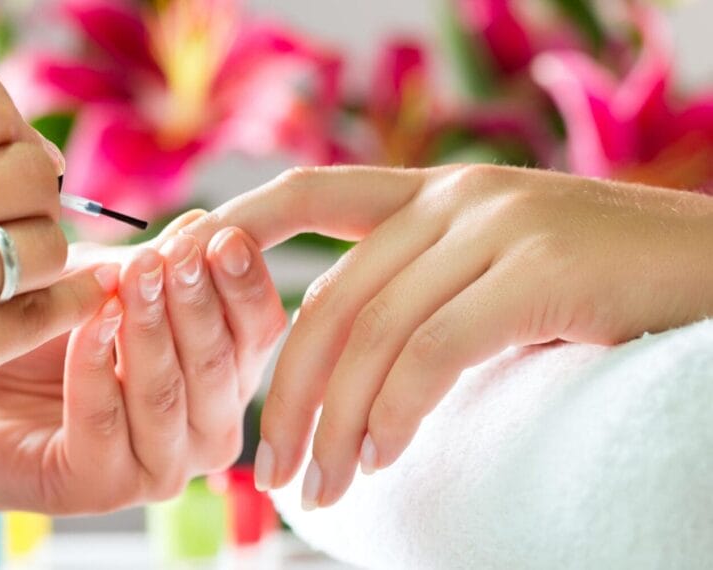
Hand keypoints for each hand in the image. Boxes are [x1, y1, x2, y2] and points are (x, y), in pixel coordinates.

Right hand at [0, 74, 113, 498]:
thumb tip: (30, 146)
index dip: (17, 137)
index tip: (18, 171)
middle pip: (27, 172)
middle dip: (41, 201)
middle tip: (21, 231)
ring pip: (43, 244)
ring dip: (45, 261)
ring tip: (17, 279)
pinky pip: (40, 314)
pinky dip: (72, 305)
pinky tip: (74, 304)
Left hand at [0, 213, 285, 513]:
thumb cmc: (42, 328)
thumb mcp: (106, 283)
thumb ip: (158, 265)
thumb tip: (205, 226)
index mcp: (223, 376)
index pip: (258, 330)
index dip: (245, 283)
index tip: (224, 237)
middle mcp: (204, 427)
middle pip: (221, 363)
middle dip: (197, 302)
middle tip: (175, 255)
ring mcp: (159, 464)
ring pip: (169, 393)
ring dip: (150, 329)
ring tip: (133, 276)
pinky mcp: (101, 487)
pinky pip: (106, 420)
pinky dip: (96, 364)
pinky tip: (89, 321)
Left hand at [182, 164, 712, 508]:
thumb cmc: (606, 289)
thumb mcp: (499, 276)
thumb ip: (429, 293)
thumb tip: (353, 370)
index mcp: (437, 195)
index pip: (312, 194)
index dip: (242, 227)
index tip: (188, 276)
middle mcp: (456, 199)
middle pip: (334, 297)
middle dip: (292, 390)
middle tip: (273, 468)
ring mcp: (497, 227)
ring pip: (377, 331)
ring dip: (337, 420)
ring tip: (323, 486)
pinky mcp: (539, 270)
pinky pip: (434, 350)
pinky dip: (395, 410)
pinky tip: (380, 456)